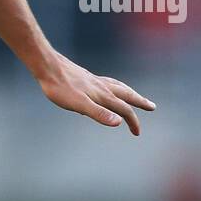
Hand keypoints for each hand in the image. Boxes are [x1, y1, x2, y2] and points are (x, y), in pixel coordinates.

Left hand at [36, 51, 154, 134]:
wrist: (48, 67)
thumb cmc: (61, 88)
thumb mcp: (79, 105)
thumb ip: (99, 114)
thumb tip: (119, 122)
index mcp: (103, 96)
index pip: (124, 110)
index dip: (132, 122)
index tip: (137, 133)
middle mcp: (102, 87)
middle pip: (127, 94)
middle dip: (139, 102)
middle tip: (152, 106)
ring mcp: (95, 81)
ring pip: (118, 86)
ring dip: (129, 92)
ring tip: (135, 96)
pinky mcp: (86, 78)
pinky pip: (106, 82)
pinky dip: (114, 86)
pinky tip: (106, 88)